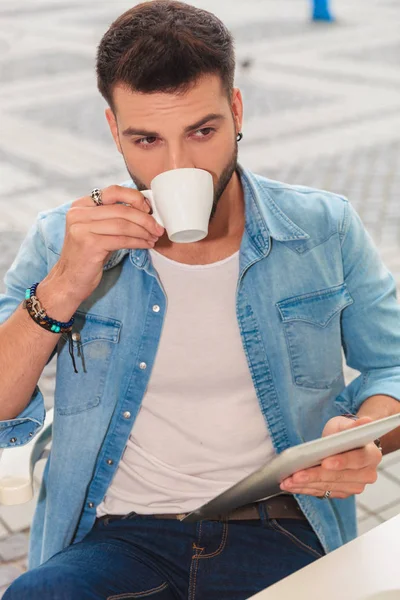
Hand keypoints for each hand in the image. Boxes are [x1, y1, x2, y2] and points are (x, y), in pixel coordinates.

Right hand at [50, 185, 164, 304]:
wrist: (69, 280)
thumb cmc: (88, 255)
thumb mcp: (96, 230)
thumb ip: (112, 217)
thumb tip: (144, 210)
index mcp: (81, 205)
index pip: (113, 191)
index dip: (134, 198)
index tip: (148, 209)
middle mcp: (79, 214)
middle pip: (121, 210)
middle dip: (145, 219)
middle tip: (158, 228)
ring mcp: (82, 228)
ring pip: (123, 225)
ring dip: (144, 232)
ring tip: (154, 237)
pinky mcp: (89, 244)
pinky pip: (122, 240)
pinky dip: (138, 242)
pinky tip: (146, 245)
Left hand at [279, 415, 382, 498]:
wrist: (344, 444)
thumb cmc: (344, 433)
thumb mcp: (346, 425)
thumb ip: (353, 426)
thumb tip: (366, 421)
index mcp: (371, 455)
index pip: (357, 460)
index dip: (341, 461)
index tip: (325, 462)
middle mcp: (366, 475)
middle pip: (339, 477)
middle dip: (315, 475)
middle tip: (295, 475)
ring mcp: (354, 486)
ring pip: (328, 486)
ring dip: (306, 484)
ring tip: (288, 481)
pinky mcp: (341, 492)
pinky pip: (322, 492)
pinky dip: (305, 489)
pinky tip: (292, 485)